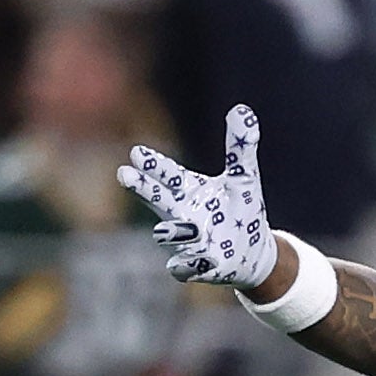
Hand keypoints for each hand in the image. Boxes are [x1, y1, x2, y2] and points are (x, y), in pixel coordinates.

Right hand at [119, 107, 278, 292]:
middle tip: (123, 173)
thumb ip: (240, 147)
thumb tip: (242, 109)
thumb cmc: (240, 211)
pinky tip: (182, 263)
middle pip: (158, 199)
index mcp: (190, 190)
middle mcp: (183, 213)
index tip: (137, 153)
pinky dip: (183, 265)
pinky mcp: (199, 266)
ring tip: (165, 229)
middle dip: (142, 188)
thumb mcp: (244, 177)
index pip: (168, 174)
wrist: (251, 252)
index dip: (154, 165)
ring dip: (169, 231)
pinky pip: (183, 267)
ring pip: (171, 234)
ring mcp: (188, 241)